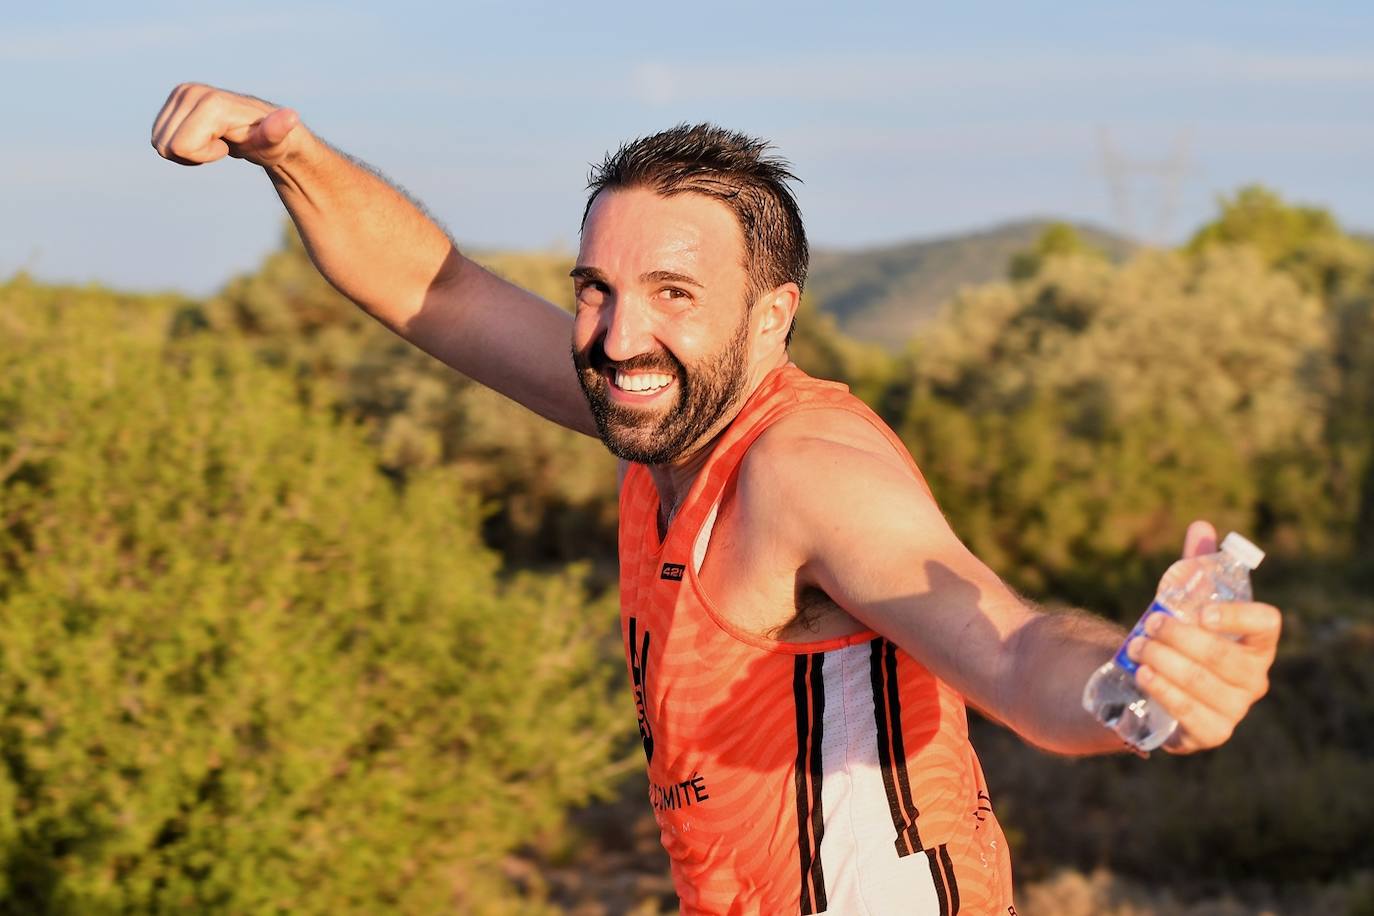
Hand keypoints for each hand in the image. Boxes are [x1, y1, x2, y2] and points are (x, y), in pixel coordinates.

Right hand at [151, 83, 302, 167]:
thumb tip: (290, 117)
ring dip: (185, 149)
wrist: (267, 130)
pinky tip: (204, 137)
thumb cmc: (272, 141)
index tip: (225, 147)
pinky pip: (159, 134)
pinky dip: (179, 143)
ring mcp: (180, 92)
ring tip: (213, 140)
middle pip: (164, 144)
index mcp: (210, 103)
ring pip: (158, 140)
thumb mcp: (276, 141)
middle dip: (191, 154)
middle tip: (220, 145)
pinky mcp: (175, 97)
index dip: (202, 156)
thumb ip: (277, 131)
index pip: (180, 146)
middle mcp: (190, 91)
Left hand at [1127, 520, 1281, 753]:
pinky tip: (1142, 675)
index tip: (1201, 610)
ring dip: (1164, 661)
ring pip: (1201, 682)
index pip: (1266, 624)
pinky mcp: (1210, 733)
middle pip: (1223, 656)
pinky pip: (1189, 714)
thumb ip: (1196, 566)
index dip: (1238, 616)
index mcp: (1258, 642)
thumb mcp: (1187, 602)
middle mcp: (1254, 677)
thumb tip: (1202, 525)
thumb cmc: (1183, 636)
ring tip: (1136, 648)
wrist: (1162, 684)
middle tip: (1148, 623)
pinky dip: (1164, 691)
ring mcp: (1235, 709)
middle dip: (1180, 637)